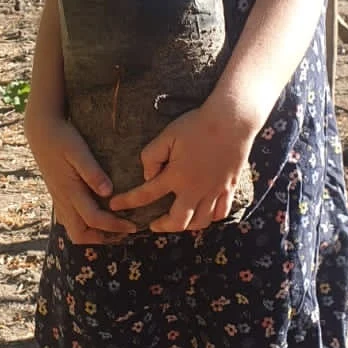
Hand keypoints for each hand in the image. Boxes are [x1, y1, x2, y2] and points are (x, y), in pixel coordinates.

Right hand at [24, 112, 135, 244]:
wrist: (40, 130)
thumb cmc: (61, 137)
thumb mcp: (78, 150)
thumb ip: (92, 172)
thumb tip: (108, 192)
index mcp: (69, 190)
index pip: (93, 219)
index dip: (115, 226)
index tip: (133, 226)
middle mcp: (62, 199)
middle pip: (79, 234)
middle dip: (102, 238)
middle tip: (123, 232)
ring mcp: (58, 199)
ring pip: (73, 229)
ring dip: (93, 234)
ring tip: (113, 228)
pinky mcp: (58, 195)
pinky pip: (69, 220)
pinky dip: (85, 225)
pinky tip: (97, 216)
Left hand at [108, 100, 255, 233]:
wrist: (232, 120)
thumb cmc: (196, 125)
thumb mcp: (167, 135)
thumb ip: (151, 156)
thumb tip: (147, 176)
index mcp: (177, 176)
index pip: (146, 195)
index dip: (127, 202)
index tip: (114, 206)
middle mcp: (195, 190)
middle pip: (177, 222)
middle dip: (162, 226)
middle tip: (153, 223)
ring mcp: (214, 191)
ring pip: (200, 223)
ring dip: (186, 226)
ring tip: (177, 220)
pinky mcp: (229, 188)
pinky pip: (221, 213)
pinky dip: (210, 218)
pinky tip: (203, 213)